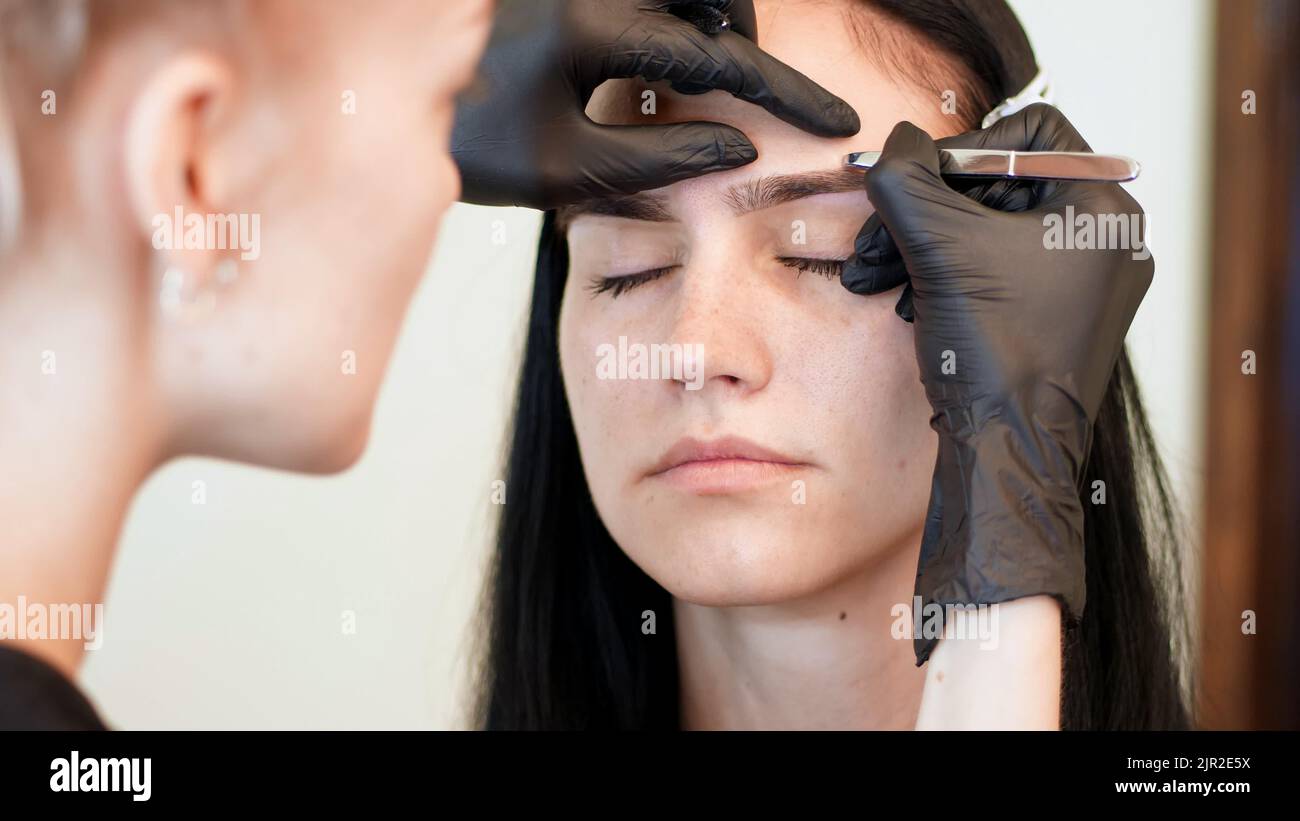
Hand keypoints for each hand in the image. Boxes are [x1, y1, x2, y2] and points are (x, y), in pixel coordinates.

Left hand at [452, 0, 859, 208]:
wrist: (382, 105)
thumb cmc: (465, 142)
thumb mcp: (562, 170)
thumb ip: (657, 157)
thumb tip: (740, 145)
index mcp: (587, 25)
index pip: (716, 57)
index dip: (786, 93)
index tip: (837, 120)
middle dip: (748, 32)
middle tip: (756, 88)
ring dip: (712, 8)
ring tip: (709, 60)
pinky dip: (673, 9)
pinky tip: (660, 41)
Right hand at [840, 105, 1154, 664]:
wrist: (1010, 449)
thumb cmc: (995, 351)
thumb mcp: (938, 247)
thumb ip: (907, 180)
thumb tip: (893, 144)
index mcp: (1101, 208)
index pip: (1031, 135)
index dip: (963, 150)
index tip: (917, 181)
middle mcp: (1106, 241)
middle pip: (1003, 189)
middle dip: (929, 210)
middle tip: (878, 234)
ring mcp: (1087, 286)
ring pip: (994, 234)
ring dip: (927, 246)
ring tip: (875, 273)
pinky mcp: (1062, 321)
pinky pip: (1002, 274)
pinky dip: (951, 277)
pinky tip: (906, 298)